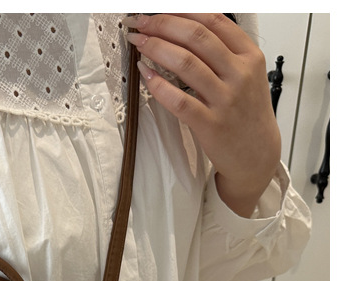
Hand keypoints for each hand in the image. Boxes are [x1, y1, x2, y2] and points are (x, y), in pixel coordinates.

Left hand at [124, 13, 280, 216]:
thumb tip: (189, 26)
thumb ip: (225, 50)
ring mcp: (224, 99)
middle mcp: (239, 73)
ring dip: (156, 49)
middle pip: (196, 37)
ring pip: (186, 63)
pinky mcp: (210, 124)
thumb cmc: (245, 112)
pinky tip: (145, 74)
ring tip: (138, 43)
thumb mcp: (247, 74)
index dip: (181, 11)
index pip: (214, 21)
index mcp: (249, 56)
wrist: (256, 153)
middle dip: (163, 25)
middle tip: (140, 23)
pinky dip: (158, 84)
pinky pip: (178, 100)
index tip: (159, 10)